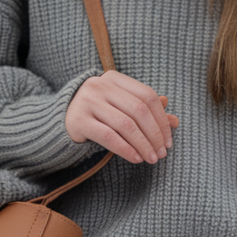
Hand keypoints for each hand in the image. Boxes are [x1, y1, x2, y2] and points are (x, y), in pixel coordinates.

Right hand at [65, 70, 179, 164]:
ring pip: (125, 124)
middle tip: (161, 153)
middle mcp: (100, 85)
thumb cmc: (98, 114)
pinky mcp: (78, 119)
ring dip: (142, 144)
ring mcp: (88, 101)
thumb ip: (147, 112)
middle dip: (154, 134)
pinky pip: (108, 137)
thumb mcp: (122, 108)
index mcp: (114, 78)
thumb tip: (175, 121)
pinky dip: (126, 149)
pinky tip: (136, 158)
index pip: (147, 96)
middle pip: (138, 110)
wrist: (61, 120)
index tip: (168, 140)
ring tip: (151, 158)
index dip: (162, 120)